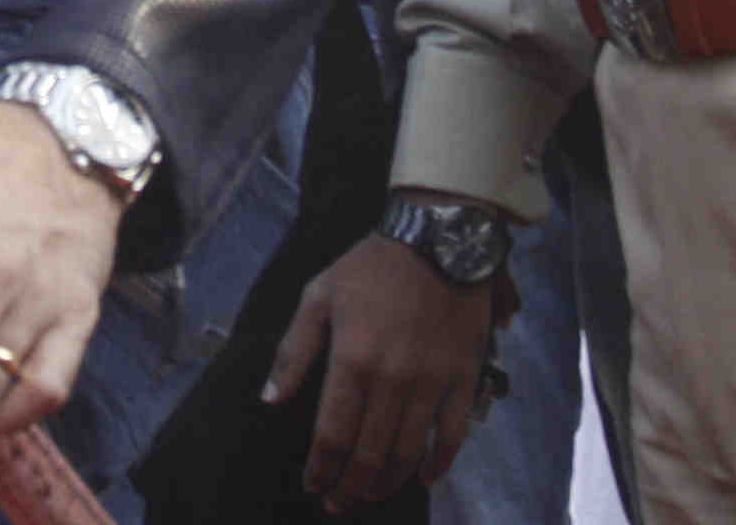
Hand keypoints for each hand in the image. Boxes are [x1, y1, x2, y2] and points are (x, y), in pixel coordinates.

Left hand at [266, 227, 502, 506]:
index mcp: (353, 361)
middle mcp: (393, 380)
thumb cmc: (371, 266)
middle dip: (350, 487)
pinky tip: (425, 476)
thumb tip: (271, 399)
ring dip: (388, 482)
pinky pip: (453, 434)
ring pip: (409, 452)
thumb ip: (294, 351)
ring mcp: (432, 382)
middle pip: (370, 454)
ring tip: (371, 494)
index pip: (333, 435)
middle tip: (338, 503)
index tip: (313, 486)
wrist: (438, 238)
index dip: (321, 470)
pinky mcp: (464, 378)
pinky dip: (440, 462)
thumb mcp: (319, 296)